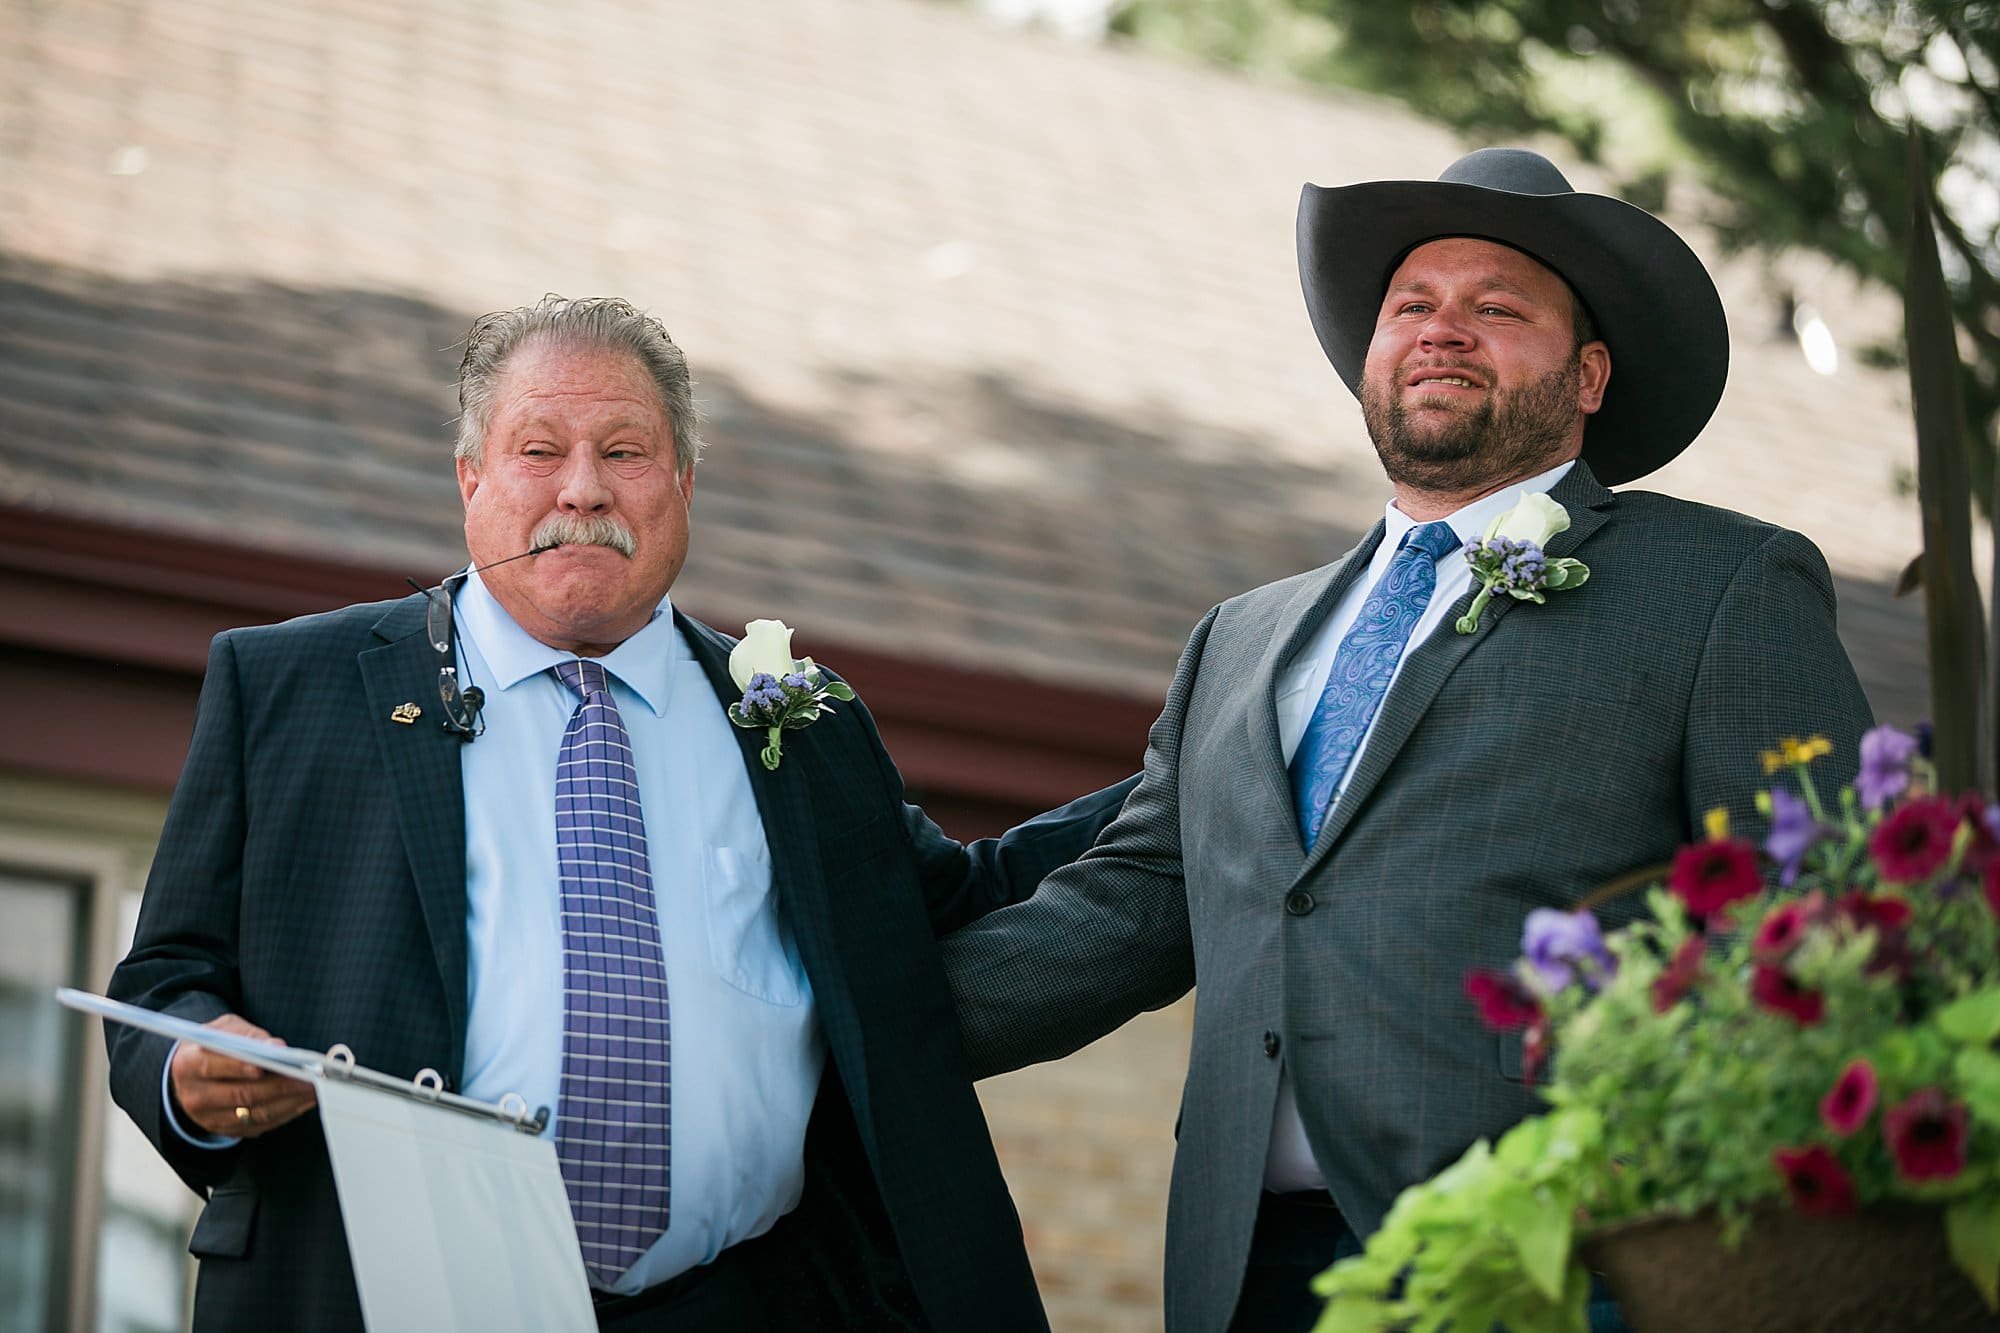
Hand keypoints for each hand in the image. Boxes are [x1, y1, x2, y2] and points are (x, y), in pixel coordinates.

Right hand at [168, 1014, 317, 1138]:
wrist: (192, 1074)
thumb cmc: (214, 1045)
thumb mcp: (224, 1029)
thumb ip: (248, 1035)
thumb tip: (277, 1047)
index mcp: (187, 1064)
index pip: (212, 1066)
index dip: (239, 1066)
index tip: (266, 1065)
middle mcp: (194, 1095)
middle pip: (240, 1094)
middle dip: (279, 1086)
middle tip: (309, 1078)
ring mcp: (208, 1118)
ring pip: (254, 1113)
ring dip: (289, 1102)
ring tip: (315, 1089)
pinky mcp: (225, 1129)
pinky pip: (259, 1124)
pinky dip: (285, 1113)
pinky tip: (304, 1101)